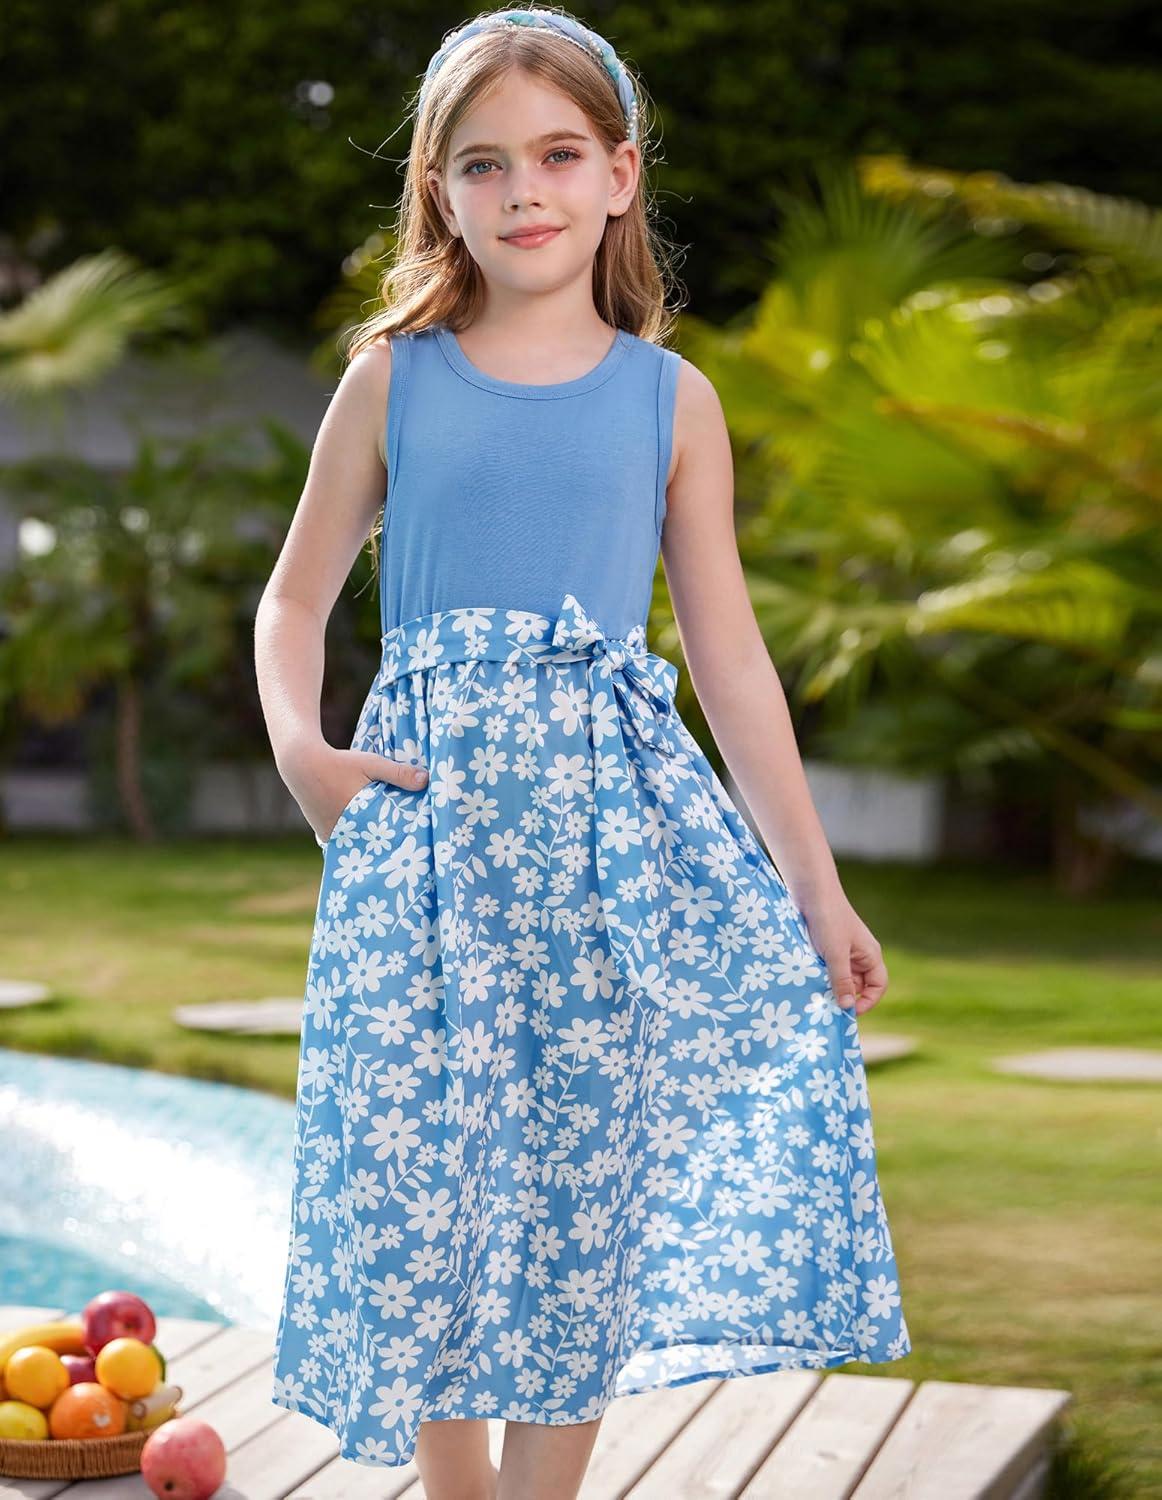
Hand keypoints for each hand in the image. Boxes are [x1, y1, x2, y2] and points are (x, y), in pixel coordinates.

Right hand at [280, 741, 427, 844]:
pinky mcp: (324, 835)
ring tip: (392, 844)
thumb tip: (426, 780)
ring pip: (358, 845)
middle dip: (387, 844)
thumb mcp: (371, 764)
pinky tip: (370, 836)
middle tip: (408, 848)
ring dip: (371, 843)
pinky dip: (357, 839)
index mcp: (357, 819)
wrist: (301, 764)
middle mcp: (342, 833)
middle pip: (371, 845)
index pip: (385, 838)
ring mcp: (331, 837)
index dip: (400, 841)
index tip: (415, 843)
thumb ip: (398, 773)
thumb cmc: (338, 764)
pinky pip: (346, 842)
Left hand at [795, 884, 887, 1015]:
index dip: (867, 1001)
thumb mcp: (835, 954)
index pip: (878, 986)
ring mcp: (843, 950)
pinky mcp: (826, 947)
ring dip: (830, 985)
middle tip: (827, 1006)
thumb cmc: (828, 919)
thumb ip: (841, 980)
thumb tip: (847, 1007)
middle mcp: (859, 955)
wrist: (811, 891)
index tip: (847, 1011)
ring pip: (840, 977)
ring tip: (815, 993)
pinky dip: (820, 975)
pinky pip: (827, 968)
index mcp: (870, 955)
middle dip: (845, 995)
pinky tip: (808, 980)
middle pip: (858, 985)